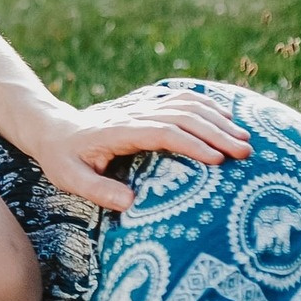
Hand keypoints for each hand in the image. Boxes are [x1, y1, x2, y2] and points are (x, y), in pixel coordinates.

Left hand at [22, 90, 251, 210]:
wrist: (55, 129)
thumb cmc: (64, 159)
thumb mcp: (70, 178)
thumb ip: (98, 190)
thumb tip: (131, 203)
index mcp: (118, 131)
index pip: (161, 131)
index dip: (191, 143)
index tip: (217, 160)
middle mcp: (133, 114)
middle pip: (181, 115)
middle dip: (216, 132)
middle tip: (245, 153)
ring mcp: (141, 106)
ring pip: (185, 104)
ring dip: (217, 118)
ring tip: (244, 139)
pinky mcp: (147, 105)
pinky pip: (180, 97)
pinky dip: (206, 104)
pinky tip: (227, 117)